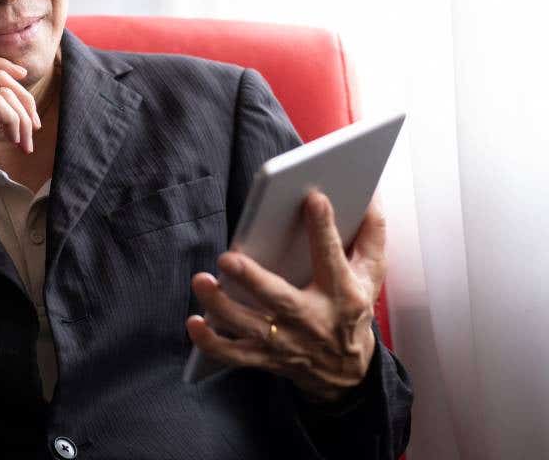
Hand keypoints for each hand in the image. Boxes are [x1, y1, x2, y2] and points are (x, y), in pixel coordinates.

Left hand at [185, 191, 386, 402]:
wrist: (347, 372)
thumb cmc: (352, 310)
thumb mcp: (371, 274)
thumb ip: (372, 233)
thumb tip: (370, 194)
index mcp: (341, 293)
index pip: (332, 257)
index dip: (324, 229)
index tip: (314, 199)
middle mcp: (311, 319)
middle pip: (279, 299)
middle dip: (252, 279)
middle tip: (227, 258)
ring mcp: (286, 342)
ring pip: (249, 326)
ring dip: (221, 306)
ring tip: (201, 280)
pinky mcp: (265, 357)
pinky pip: (233, 355)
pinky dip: (210, 342)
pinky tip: (194, 321)